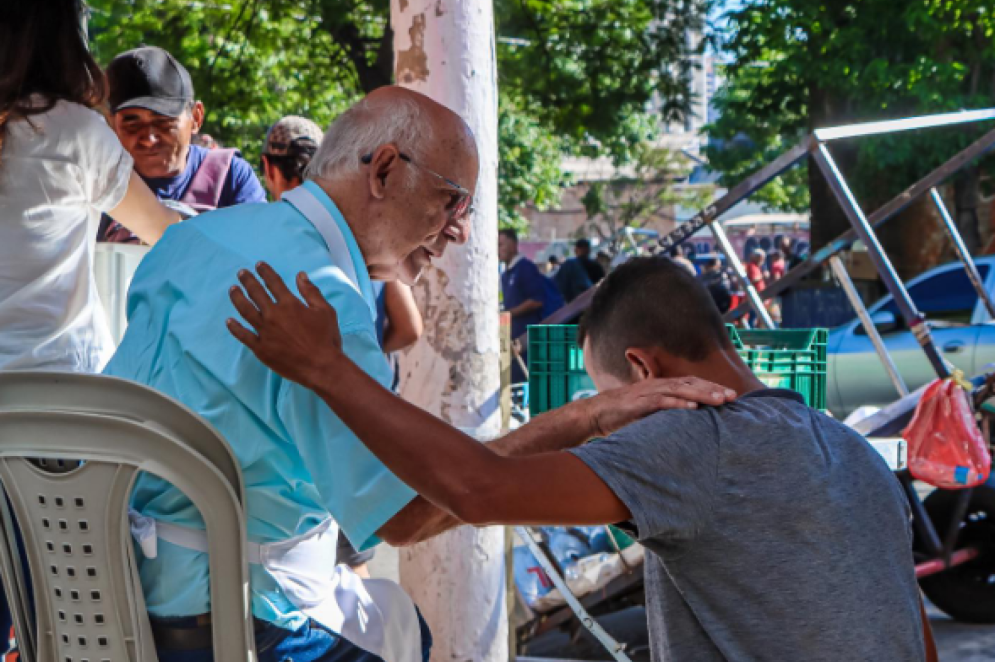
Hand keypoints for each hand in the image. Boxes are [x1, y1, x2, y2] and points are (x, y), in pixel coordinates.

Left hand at [227, 263, 342, 389]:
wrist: (321, 366)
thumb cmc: (326, 339)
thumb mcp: (325, 311)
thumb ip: (311, 292)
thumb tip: (301, 275)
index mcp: (289, 304)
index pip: (274, 282)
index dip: (265, 272)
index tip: (259, 265)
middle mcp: (274, 315)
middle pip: (256, 293)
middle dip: (248, 281)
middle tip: (242, 273)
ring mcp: (265, 332)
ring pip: (246, 310)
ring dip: (238, 298)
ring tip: (232, 290)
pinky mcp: (261, 348)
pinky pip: (243, 335)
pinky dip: (235, 328)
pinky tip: (229, 321)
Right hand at [584, 377, 736, 437]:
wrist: (596, 413)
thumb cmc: (623, 414)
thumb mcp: (649, 411)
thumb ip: (666, 412)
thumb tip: (687, 421)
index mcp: (662, 386)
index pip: (691, 383)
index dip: (711, 387)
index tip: (730, 395)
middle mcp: (658, 385)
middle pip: (691, 383)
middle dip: (713, 389)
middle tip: (733, 396)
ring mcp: (649, 392)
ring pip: (680, 390)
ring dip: (701, 394)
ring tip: (719, 401)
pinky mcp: (639, 403)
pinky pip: (662, 401)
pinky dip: (678, 403)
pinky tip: (692, 407)